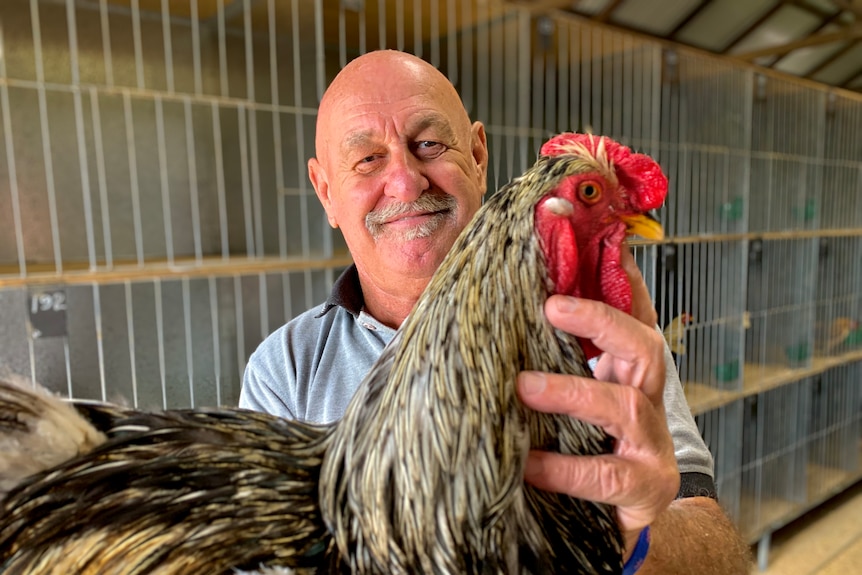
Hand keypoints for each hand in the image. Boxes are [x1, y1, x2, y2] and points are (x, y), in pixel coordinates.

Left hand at [517, 292, 678, 554]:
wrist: (622, 527)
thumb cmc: (587, 457)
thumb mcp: (571, 406)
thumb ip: (549, 365)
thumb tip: (500, 327)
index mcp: (627, 377)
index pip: (633, 320)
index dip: (622, 283)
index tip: (599, 248)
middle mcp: (647, 403)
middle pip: (645, 348)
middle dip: (602, 322)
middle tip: (551, 307)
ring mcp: (652, 447)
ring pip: (626, 407)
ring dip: (574, 392)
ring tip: (525, 387)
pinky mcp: (645, 490)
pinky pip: (608, 475)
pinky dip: (565, 468)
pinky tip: (529, 464)